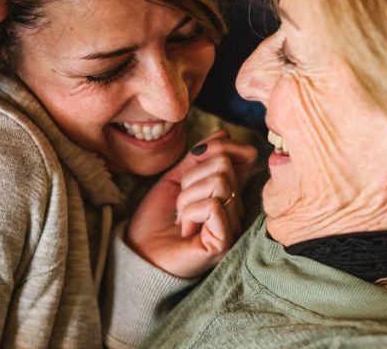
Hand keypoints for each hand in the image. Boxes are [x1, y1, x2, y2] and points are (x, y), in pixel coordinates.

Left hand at [126, 130, 257, 277]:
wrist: (141, 252)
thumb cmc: (158, 219)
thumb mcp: (176, 179)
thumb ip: (198, 157)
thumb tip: (223, 133)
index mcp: (229, 191)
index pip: (246, 155)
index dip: (220, 148)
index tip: (193, 162)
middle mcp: (237, 208)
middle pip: (224, 164)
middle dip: (191, 177)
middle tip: (181, 203)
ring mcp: (233, 225)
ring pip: (219, 183)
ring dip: (187, 197)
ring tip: (181, 218)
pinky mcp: (224, 242)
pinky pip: (213, 205)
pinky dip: (190, 212)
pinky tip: (185, 229)